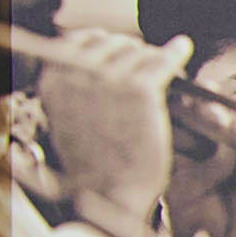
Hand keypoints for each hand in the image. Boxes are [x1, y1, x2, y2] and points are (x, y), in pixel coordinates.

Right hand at [31, 27, 180, 236]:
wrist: (107, 196)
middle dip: (133, 53)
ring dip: (154, 61)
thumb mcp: (68, 118)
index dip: (106, 44)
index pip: (82, 40)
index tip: (121, 50)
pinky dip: (175, 54)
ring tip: (165, 75)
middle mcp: (78, 72)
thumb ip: (76, 86)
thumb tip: (100, 56)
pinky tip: (181, 50)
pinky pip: (163, 61)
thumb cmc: (92, 165)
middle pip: (115, 44)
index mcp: (54, 78)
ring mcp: (110, 79)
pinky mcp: (141, 90)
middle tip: (147, 69)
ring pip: (141, 53)